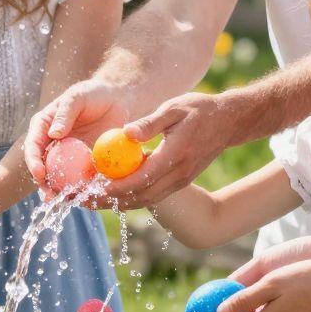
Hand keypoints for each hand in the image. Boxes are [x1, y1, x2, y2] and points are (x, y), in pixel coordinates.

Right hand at [25, 78, 131, 193]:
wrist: (117, 99)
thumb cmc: (93, 93)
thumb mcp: (77, 97)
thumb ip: (64, 113)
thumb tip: (52, 133)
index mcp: (44, 126)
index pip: (33, 146)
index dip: (34, 161)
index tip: (40, 173)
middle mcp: (52, 143)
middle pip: (43, 167)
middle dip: (44, 184)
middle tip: (51, 195)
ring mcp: (68, 156)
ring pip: (60, 177)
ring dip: (61, 191)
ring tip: (66, 201)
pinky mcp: (85, 163)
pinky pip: (80, 178)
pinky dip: (81, 188)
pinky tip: (85, 197)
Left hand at [97, 92, 235, 208]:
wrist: (228, 122)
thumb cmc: (199, 109)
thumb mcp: (174, 108)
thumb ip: (150, 123)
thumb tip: (125, 134)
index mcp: (176, 156)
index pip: (140, 179)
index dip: (114, 187)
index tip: (90, 189)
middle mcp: (179, 175)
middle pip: (139, 198)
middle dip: (109, 202)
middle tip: (82, 200)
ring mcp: (181, 181)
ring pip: (145, 201)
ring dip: (117, 204)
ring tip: (90, 201)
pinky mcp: (180, 181)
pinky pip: (152, 195)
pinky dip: (130, 197)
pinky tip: (111, 192)